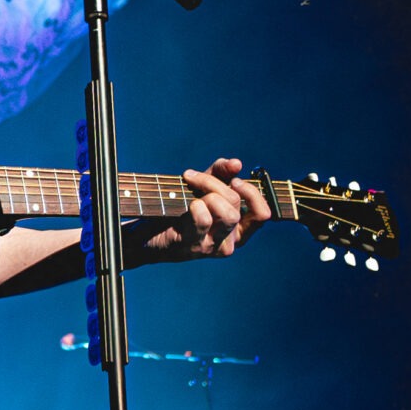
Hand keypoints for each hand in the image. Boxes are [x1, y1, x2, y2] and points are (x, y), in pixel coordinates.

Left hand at [139, 159, 270, 262]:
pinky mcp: (194, 245)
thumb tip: (236, 163)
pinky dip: (195, 205)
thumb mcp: (203, 188)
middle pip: (236, 205)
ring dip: (207, 195)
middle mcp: (230, 242)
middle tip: (194, 178)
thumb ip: (221, 173)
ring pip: (228, 215)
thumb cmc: (179, 211)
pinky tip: (186, 204)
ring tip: (190, 194)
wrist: (147, 235)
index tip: (234, 180)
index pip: (263, 214)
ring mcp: (213, 246)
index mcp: (238, 230)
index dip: (252, 193)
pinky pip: (204, 219)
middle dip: (215, 184)